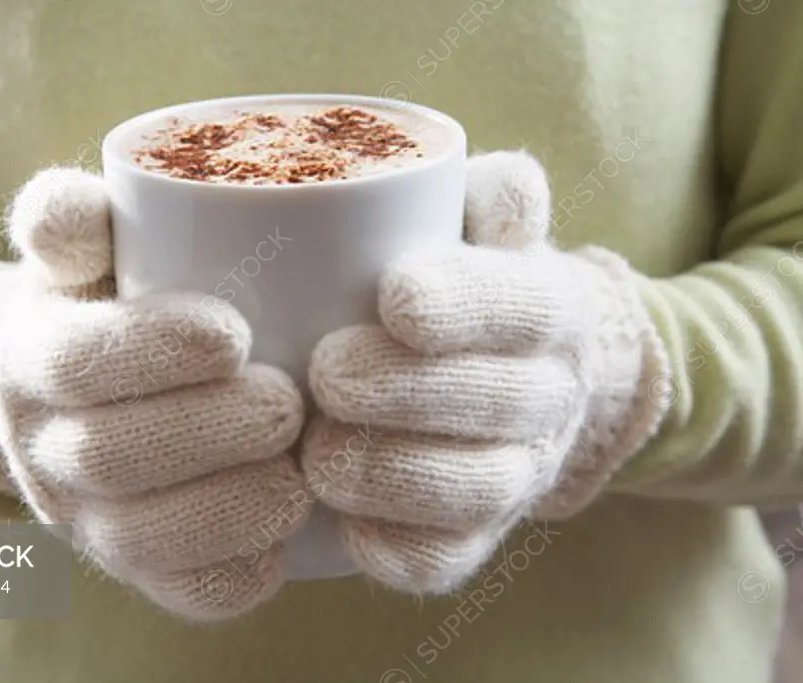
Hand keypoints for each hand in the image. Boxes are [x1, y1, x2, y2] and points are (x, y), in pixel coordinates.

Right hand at [0, 168, 310, 619]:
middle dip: (204, 435)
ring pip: (138, 537)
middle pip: (107, 456)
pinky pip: (180, 592)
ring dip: (224, 511)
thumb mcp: (84, 248)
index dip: (149, 353)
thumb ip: (73, 216)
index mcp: (33, 358)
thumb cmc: (109, 300)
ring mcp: (89, 517)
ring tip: (296, 478)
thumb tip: (83, 218)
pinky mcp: (139, 566)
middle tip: (286, 405)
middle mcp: (48, 447)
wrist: (80, 390)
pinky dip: (234, 574)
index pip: (74, 362)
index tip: (233, 335)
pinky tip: (284, 539)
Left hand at [300, 151, 669, 592]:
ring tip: (317, 456)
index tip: (398, 297)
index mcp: (550, 308)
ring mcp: (519, 471)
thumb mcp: (489, 222)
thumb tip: (467, 171)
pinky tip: (341, 526)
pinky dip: (396, 549)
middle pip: (500, 404)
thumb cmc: (477, 283)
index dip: (467, 304)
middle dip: (411, 393)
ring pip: (477, 490)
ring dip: (395, 476)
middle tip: (326, 373)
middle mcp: (548, 395)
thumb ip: (487, 193)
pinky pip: (448, 559)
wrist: (530, 374)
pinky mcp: (480, 533)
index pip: (524, 305)